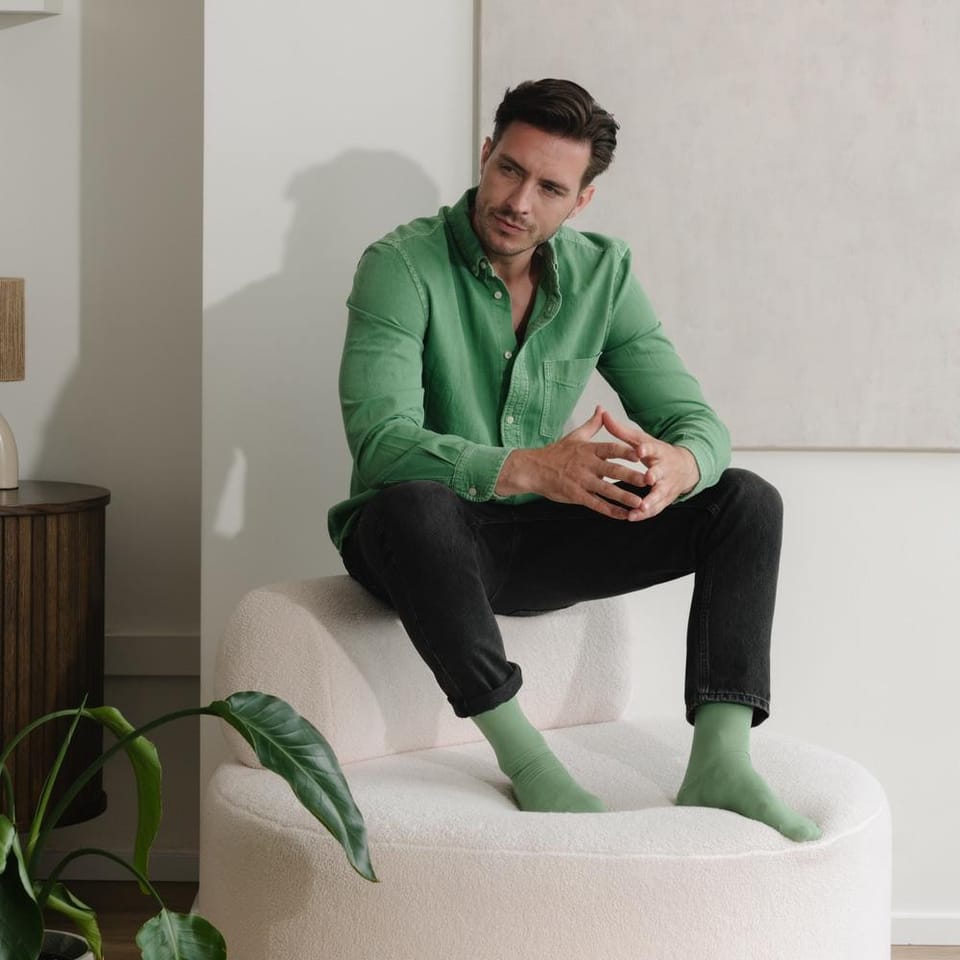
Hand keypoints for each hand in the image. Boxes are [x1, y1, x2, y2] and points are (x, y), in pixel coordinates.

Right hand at [495, 406, 649, 519]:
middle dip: (632, 475)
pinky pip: (595, 504)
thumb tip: (601, 409)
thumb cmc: (555, 453)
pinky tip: (623, 515)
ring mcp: (581, 481)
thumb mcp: (575, 436)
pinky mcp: (575, 495)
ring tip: (640, 502)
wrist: (533, 469)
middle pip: (613, 470)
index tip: (642, 453)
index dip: (626, 451)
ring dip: (624, 496)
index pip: (611, 449)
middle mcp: (587, 465)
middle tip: (649, 480)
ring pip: (606, 490)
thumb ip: (592, 425)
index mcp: (588, 450)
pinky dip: (610, 511)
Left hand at [601, 410, 699, 520]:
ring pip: (659, 495)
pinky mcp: (665, 500)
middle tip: (648, 479)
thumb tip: (602, 414)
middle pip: (660, 473)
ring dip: (650, 502)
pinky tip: (632, 517)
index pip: (653, 448)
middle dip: (655, 477)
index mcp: (659, 452)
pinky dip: (645, 514)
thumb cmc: (657, 453)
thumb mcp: (642, 440)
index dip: (647, 449)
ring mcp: (666, 486)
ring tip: (638, 508)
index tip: (640, 450)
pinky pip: (655, 508)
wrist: (685, 468)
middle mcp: (665, 470)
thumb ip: (621, 431)